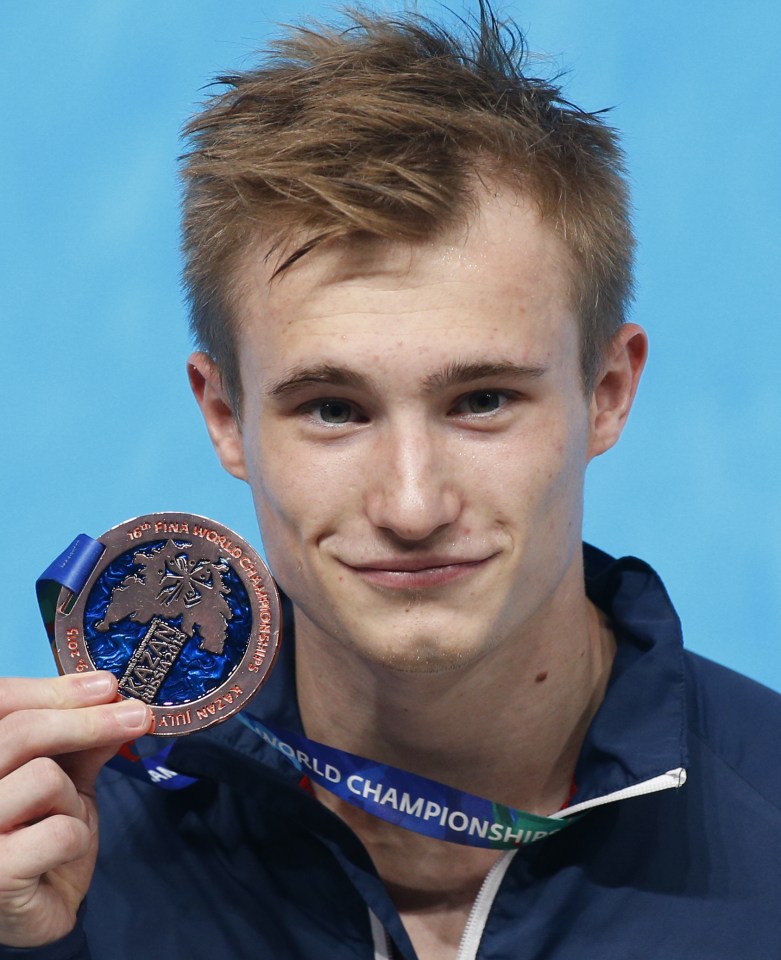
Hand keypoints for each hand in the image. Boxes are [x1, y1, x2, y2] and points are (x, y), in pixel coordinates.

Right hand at [0, 672, 151, 947]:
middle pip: (23, 731)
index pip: (2, 702)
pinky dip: (75, 837)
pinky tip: (58, 852)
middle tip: (135, 716)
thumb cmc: (39, 835)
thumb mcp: (64, 778)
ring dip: (71, 797)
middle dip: (88, 721)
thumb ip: (82, 741)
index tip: (106, 685)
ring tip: (60, 818)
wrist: (32, 910)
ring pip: (43, 777)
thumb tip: (115, 700)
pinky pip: (59, 831)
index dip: (53, 689)